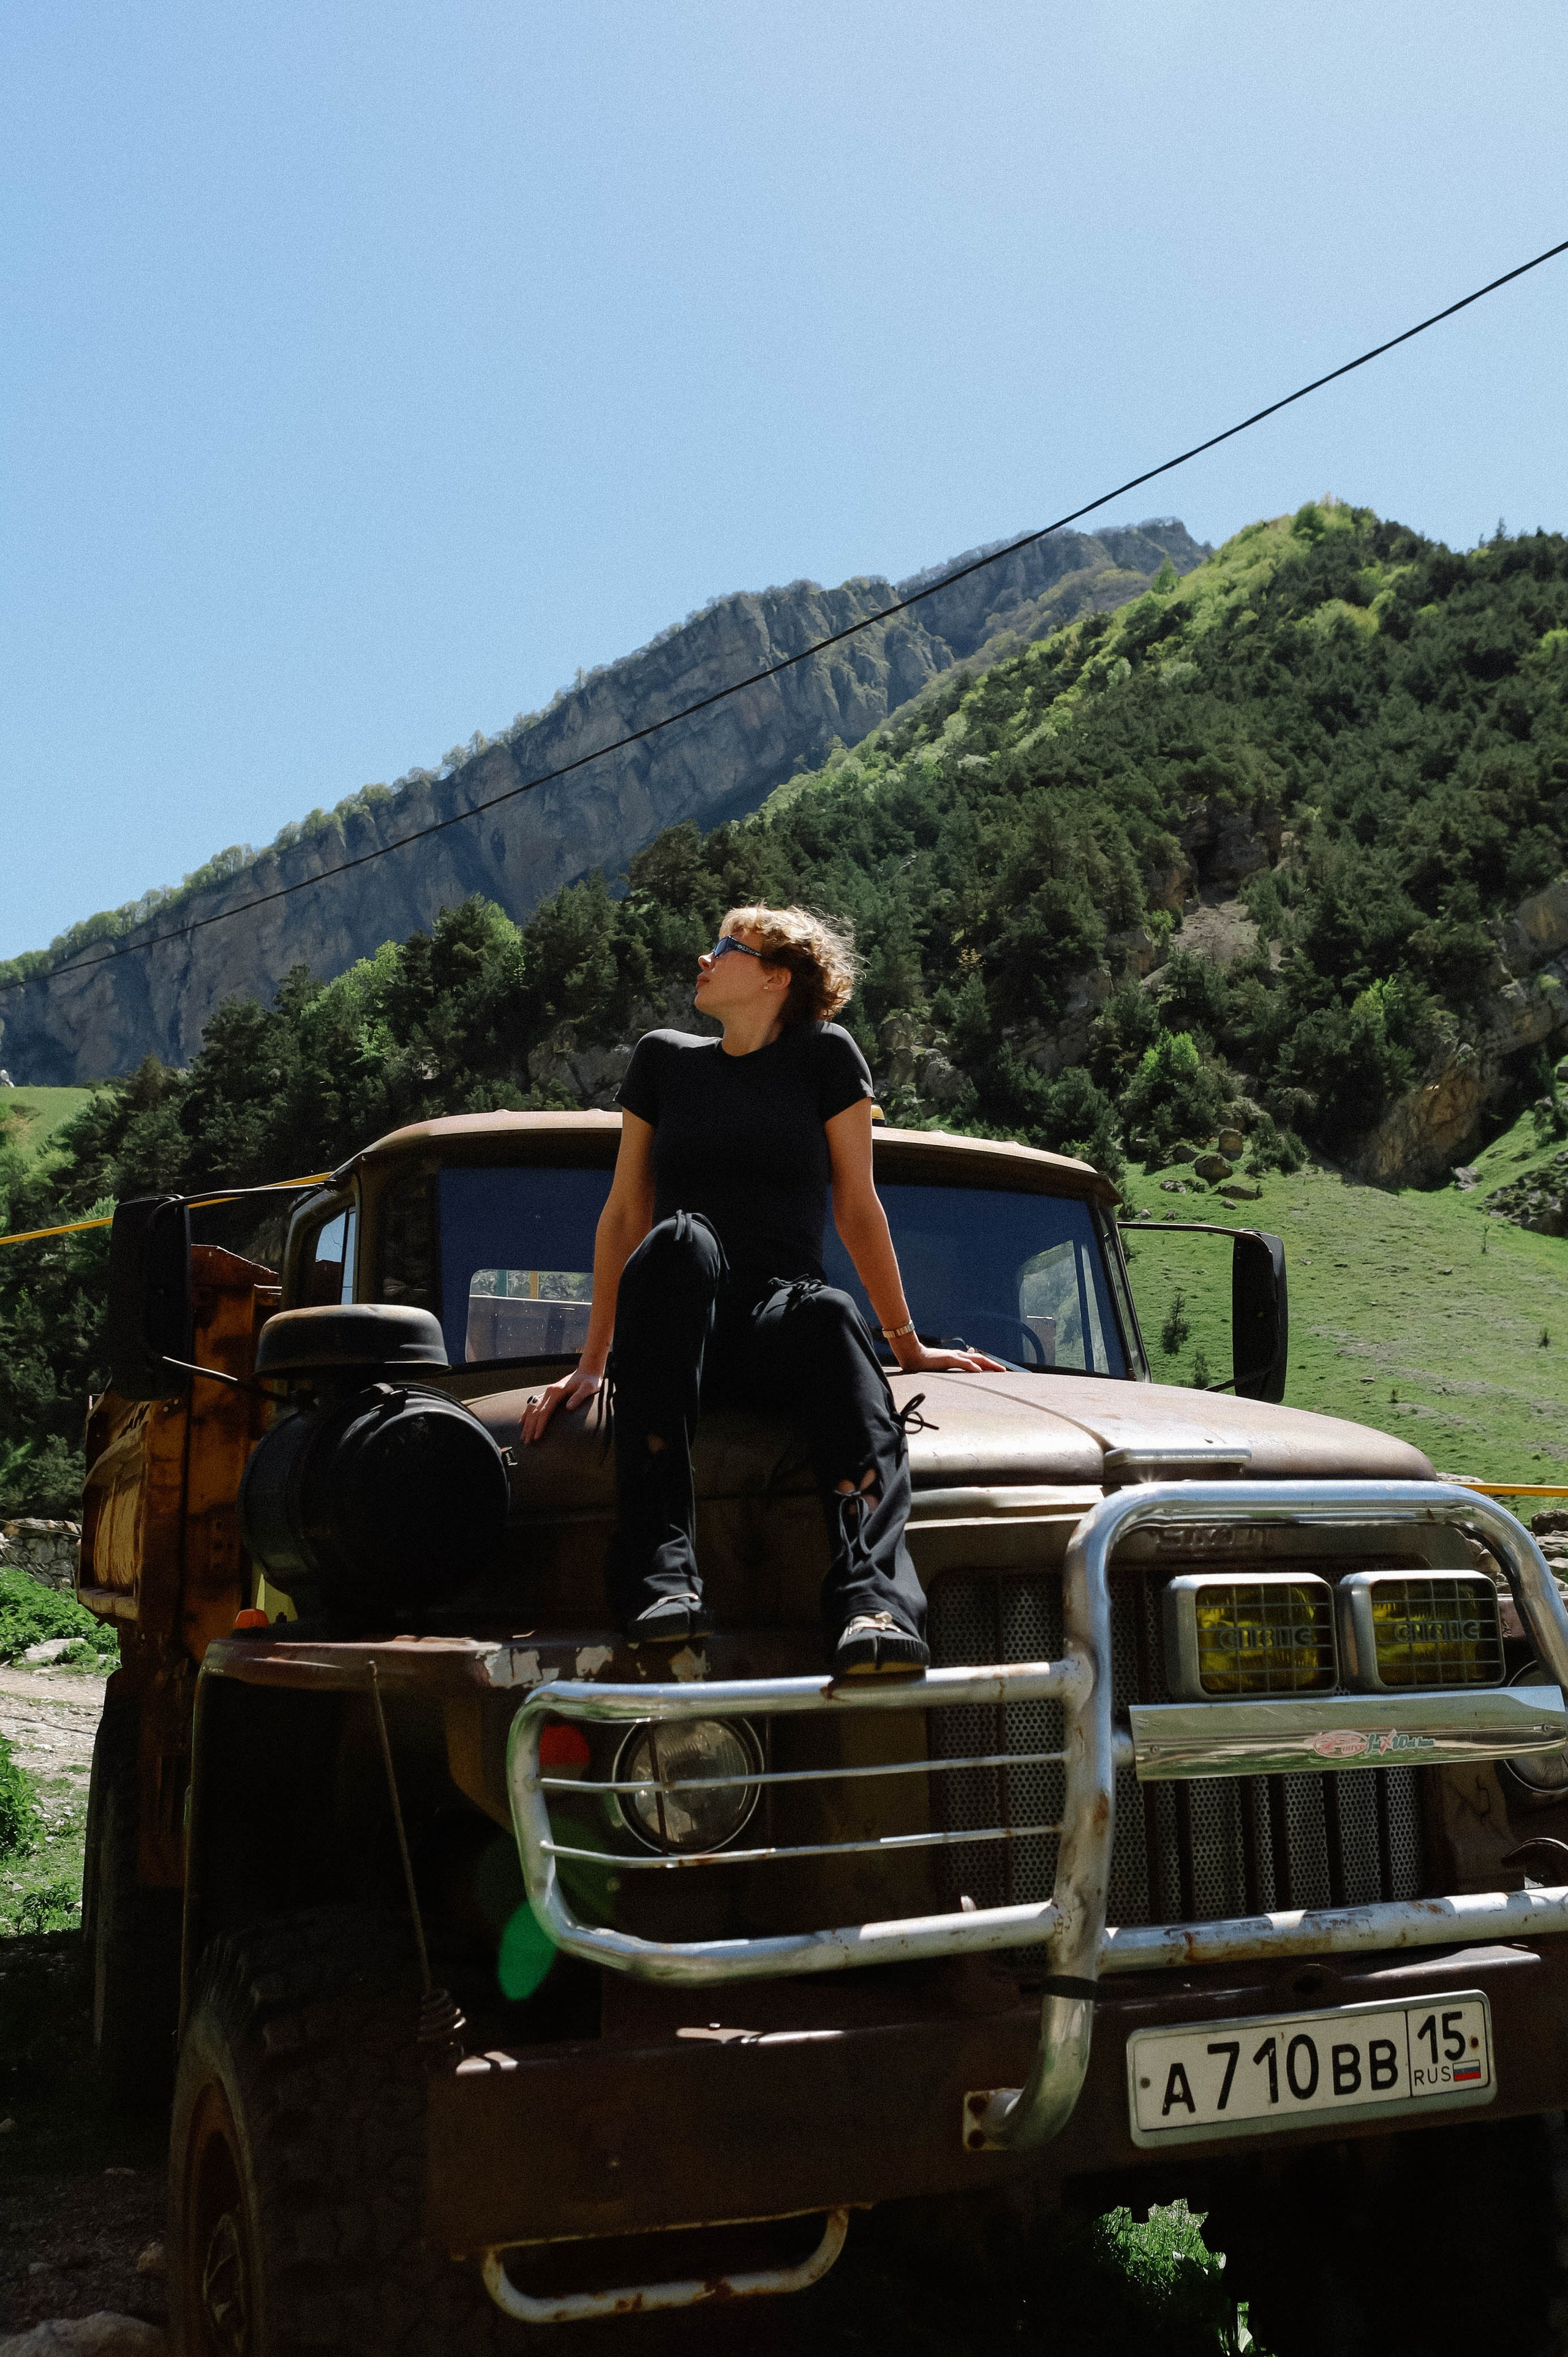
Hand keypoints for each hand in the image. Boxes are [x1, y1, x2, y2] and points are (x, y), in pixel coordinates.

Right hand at [520, 1366, 602, 1444]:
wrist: (588, 1370)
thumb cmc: (590, 1381)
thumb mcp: (588, 1388)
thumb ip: (578, 1397)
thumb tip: (569, 1408)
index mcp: (557, 1391)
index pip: (545, 1411)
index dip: (540, 1425)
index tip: (536, 1436)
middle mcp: (549, 1391)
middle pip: (536, 1412)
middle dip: (530, 1428)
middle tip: (527, 1441)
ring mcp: (548, 1391)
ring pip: (532, 1409)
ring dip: (527, 1423)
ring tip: (523, 1436)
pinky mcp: (549, 1393)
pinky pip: (534, 1404)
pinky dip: (527, 1414)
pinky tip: (523, 1421)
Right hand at [893, 1344, 1007, 1374]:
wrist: (913, 1356)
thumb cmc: (925, 1363)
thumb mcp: (940, 1367)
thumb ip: (949, 1370)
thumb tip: (955, 1378)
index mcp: (957, 1357)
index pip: (976, 1360)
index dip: (988, 1364)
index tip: (997, 1370)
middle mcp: (958, 1355)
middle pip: (981, 1359)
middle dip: (994, 1365)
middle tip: (1005, 1371)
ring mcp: (954, 1356)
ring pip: (976, 1359)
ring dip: (988, 1365)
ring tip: (999, 1370)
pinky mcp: (948, 1359)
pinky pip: (963, 1363)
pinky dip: (972, 1367)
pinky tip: (979, 1371)